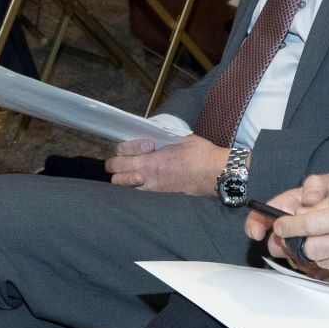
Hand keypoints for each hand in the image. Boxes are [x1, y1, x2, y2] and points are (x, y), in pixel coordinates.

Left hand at [108, 135, 228, 194]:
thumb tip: (155, 132)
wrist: (214, 174)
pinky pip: (137, 192)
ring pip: (123, 186)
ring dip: (123, 178)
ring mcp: (152, 188)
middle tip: (123, 159)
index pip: (121, 155)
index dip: (125, 148)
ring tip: (132, 170)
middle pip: (116, 175)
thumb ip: (162, 136)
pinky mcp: (159, 195)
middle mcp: (146, 176)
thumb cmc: (200, 154)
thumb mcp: (178, 137)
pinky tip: (143, 179)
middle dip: (115, 166)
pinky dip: (135, 185)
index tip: (142, 144)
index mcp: (149, 160)